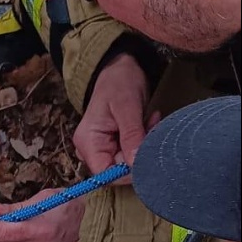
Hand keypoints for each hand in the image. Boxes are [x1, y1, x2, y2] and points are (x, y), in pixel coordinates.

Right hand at [74, 53, 156, 178]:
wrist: (120, 67)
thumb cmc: (119, 82)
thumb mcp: (127, 107)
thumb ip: (131, 135)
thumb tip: (135, 164)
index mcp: (89, 142)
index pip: (105, 175)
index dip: (128, 172)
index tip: (147, 155)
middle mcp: (92, 149)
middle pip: (119, 170)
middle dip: (140, 153)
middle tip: (152, 128)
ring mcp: (103, 147)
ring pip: (129, 162)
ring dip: (144, 145)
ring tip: (150, 121)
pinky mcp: (115, 144)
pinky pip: (133, 153)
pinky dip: (144, 140)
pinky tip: (148, 121)